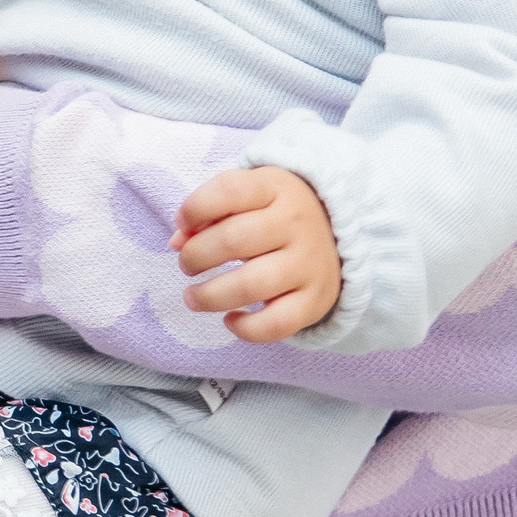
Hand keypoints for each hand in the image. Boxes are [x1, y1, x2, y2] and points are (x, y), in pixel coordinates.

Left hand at [174, 166, 341, 342]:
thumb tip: (177, 241)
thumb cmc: (275, 213)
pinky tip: (230, 319)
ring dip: (210, 296)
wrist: (339, 233)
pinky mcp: (316, 301)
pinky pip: (277, 323)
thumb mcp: (248, 196)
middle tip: (186, 265)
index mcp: (276, 188)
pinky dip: (246, 329)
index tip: (183, 224)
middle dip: (195, 256)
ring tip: (193, 297)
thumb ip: (209, 211)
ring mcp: (309, 264)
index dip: (195, 208)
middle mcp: (296, 223)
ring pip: (252, 285)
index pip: (230, 191)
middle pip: (233, 240)